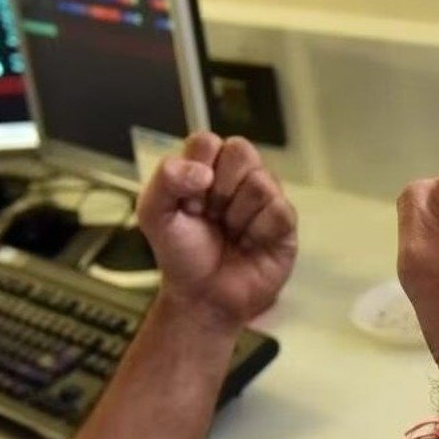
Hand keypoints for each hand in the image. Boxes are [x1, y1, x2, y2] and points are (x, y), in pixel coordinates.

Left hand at [136, 133, 297, 330]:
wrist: (202, 298)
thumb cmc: (180, 253)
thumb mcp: (154, 214)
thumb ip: (165, 179)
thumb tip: (204, 173)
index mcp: (208, 166)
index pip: (208, 141)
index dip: (196, 170)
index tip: (188, 202)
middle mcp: (240, 176)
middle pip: (241, 150)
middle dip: (220, 189)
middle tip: (210, 216)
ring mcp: (265, 197)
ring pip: (260, 183)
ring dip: (237, 216)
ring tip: (230, 234)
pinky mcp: (285, 222)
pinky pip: (278, 211)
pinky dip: (257, 233)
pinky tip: (249, 244)